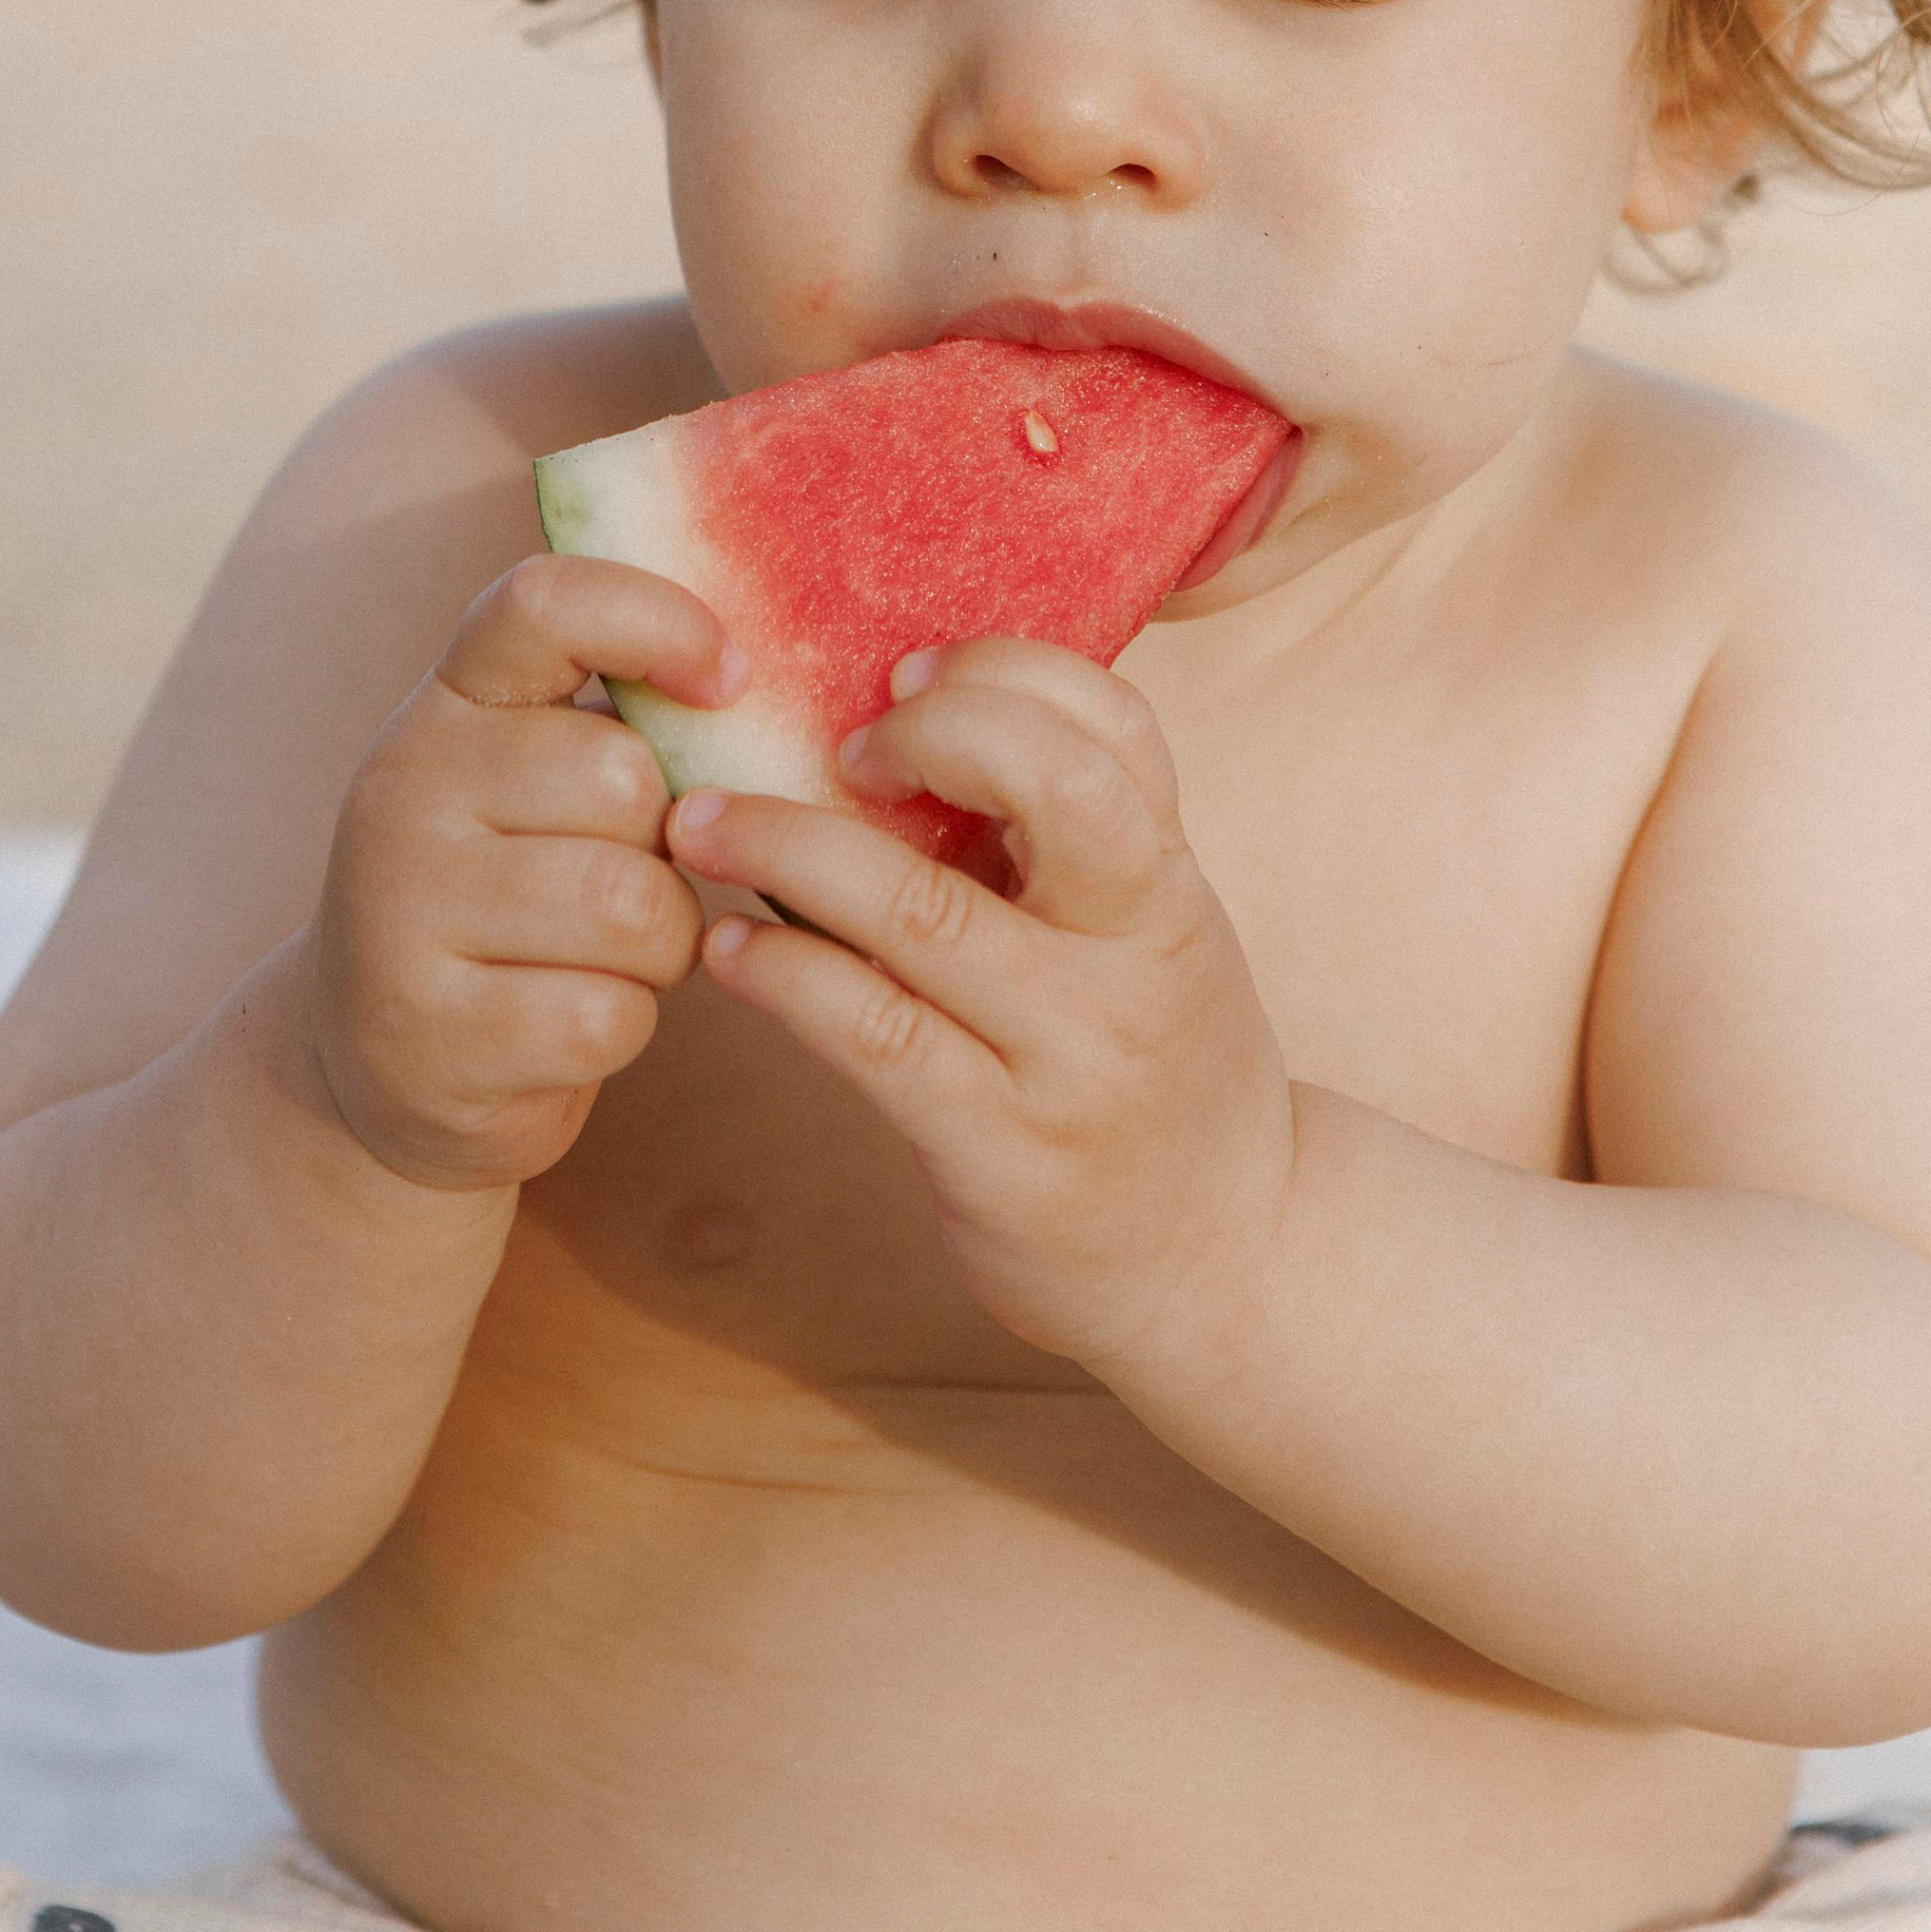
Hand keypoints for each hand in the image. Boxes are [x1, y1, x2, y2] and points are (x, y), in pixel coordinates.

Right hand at [309, 554, 746, 1191]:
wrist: (392, 1060)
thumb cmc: (517, 893)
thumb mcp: (542, 781)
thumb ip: (624, 722)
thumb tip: (759, 690)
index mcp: (446, 706)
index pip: (546, 605)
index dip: (658, 622)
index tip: (729, 682)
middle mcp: (403, 791)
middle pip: (623, 780)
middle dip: (671, 847)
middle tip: (628, 881)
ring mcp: (398, 916)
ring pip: (629, 907)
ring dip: (661, 945)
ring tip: (611, 955)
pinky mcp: (429, 1037)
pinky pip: (604, 1015)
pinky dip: (624, 1026)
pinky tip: (572, 1022)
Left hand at [666, 643, 1297, 1372]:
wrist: (1229, 1258)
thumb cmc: (1160, 1062)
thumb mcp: (1152, 934)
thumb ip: (1065, 836)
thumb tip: (895, 715)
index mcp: (1170, 882)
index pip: (1117, 729)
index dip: (1006, 673)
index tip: (906, 673)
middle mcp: (1136, 953)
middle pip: (1055, 788)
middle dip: (933, 731)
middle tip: (832, 743)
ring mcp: (1071, 1056)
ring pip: (924, 912)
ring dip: (791, 849)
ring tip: (701, 827)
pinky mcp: (1000, 1149)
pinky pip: (873, 1037)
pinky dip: (784, 977)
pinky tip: (726, 951)